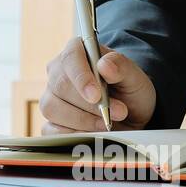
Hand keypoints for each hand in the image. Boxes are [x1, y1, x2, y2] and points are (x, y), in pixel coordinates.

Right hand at [40, 37, 155, 133]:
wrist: (130, 115)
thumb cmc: (129, 90)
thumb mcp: (134, 77)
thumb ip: (122, 67)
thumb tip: (104, 65)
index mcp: (77, 51)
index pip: (70, 58)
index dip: (81, 77)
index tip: (96, 96)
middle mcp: (58, 72)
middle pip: (60, 86)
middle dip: (89, 105)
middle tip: (117, 113)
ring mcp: (51, 97)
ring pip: (52, 108)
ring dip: (82, 121)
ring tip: (107, 124)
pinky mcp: (51, 121)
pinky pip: (51, 130)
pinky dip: (73, 135)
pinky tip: (92, 134)